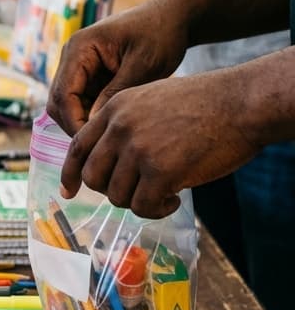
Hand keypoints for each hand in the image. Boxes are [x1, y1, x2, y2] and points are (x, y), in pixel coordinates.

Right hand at [47, 1, 188, 134]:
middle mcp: (72, 56)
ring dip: (83, 121)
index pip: (62, 94)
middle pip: (58, 101)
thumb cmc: (160, 34)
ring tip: (109, 137)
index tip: (95, 140)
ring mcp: (79, 66)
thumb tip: (93, 124)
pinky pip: (83, 101)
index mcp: (80, 48)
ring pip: (68, 104)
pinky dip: (93, 115)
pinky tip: (114, 124)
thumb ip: (115, 93)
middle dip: (74, 124)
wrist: (173, 17)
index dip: (74, 121)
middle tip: (100, 144)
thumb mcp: (142, 65)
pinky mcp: (90, 74)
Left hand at [59, 70, 260, 217]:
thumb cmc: (205, 104)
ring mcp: (138, 149)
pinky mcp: (160, 171)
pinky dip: (156, 210)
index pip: (78, 147)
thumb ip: (125, 125)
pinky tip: (174, 199)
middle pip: (93, 177)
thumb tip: (111, 160)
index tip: (68, 192)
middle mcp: (119, 128)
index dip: (70, 173)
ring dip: (139, 201)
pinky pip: (143, 206)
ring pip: (117, 195)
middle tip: (138, 191)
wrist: (241, 103)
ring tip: (165, 191)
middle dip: (111, 190)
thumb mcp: (151, 100)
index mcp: (114, 109)